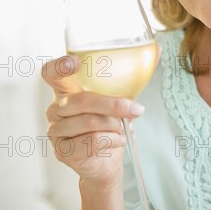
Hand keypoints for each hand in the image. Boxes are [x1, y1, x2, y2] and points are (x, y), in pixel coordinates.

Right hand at [42, 55, 144, 187]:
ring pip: (90, 122)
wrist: (108, 161)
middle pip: (82, 100)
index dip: (59, 66)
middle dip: (114, 105)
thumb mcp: (123, 97)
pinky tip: (115, 141)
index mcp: (67, 90)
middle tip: (136, 110)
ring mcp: (56, 131)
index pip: (51, 73)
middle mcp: (56, 108)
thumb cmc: (111, 124)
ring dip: (115, 126)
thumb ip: (135, 73)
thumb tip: (159, 49)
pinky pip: (92, 141)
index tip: (75, 61)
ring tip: (121, 129)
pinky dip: (112, 141)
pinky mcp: (62, 151)